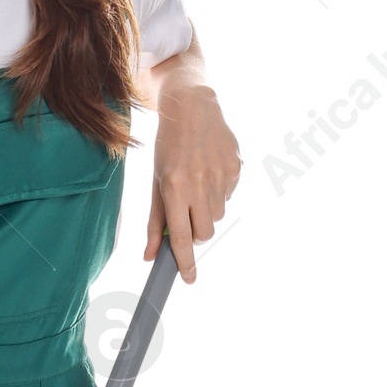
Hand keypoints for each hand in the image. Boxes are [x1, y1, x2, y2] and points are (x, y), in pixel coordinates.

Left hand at [145, 80, 240, 284]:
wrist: (192, 107)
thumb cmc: (169, 148)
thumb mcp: (155, 182)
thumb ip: (154, 221)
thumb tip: (149, 256)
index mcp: (174, 186)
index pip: (182, 236)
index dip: (185, 261)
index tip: (188, 279)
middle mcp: (199, 182)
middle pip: (204, 233)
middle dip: (196, 233)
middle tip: (188, 214)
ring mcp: (221, 175)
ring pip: (217, 216)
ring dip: (207, 211)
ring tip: (198, 183)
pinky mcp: (236, 167)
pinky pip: (229, 196)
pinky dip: (219, 192)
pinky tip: (210, 170)